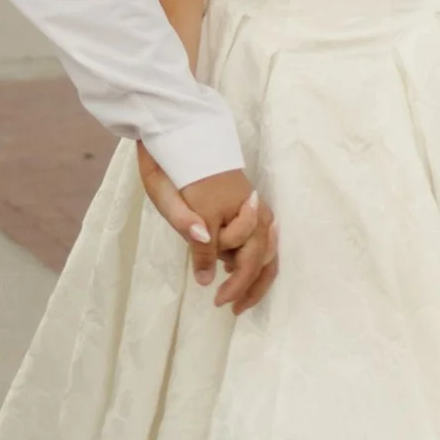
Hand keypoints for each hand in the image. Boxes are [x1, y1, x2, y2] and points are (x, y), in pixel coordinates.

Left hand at [137, 151, 279, 312]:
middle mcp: (253, 210)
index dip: (234, 282)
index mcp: (236, 210)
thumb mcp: (173, 201)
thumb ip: (193, 236)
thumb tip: (206, 276)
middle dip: (248, 284)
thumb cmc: (176, 169)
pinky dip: (259, 258)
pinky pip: (263, 238)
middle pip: (262, 256)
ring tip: (241, 299)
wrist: (185, 132)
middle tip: (230, 307)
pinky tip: (244, 271)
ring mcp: (254, 207)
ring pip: (267, 249)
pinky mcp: (250, 206)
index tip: (215, 298)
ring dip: (257, 275)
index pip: (243, 258)